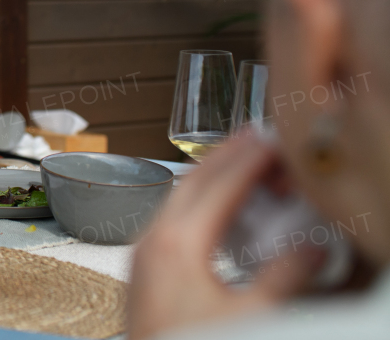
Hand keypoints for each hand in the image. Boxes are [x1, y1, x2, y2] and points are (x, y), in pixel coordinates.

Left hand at [127, 132, 320, 339]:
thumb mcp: (251, 318)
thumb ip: (284, 279)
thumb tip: (314, 248)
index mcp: (177, 243)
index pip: (220, 186)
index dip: (251, 160)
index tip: (273, 139)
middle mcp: (151, 240)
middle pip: (192, 182)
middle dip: (226, 157)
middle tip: (256, 135)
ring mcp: (141, 254)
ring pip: (176, 198)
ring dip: (209, 178)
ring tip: (240, 163)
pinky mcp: (140, 271)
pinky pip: (168, 218)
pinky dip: (194, 202)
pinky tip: (213, 210)